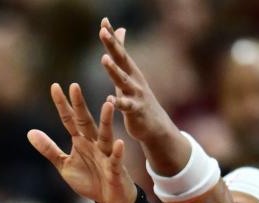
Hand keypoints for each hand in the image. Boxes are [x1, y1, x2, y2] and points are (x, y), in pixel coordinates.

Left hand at [28, 82, 136, 202]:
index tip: (54, 86)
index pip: (69, 119)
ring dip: (106, 121)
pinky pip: (116, 159)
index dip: (62, 105)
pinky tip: (119, 143)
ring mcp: (105, 155)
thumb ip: (49, 149)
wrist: (110, 199)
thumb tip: (30, 132)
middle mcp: (93, 143)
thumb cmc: (89, 180)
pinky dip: (118, 152)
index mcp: (80, 141)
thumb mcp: (64, 165)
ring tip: (108, 105)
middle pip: (86, 121)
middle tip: (75, 86)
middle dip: (80, 105)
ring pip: (106, 135)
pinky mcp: (115, 169)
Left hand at [98, 17, 176, 144]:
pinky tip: (109, 100)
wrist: (155, 125)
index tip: (104, 20)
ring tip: (104, 59)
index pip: (119, 50)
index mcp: (129, 70)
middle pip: (121, 60)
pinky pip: (126, 107)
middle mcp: (133, 79)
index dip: (112, 36)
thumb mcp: (129, 74)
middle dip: (112, 45)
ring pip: (122, 81)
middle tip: (103, 32)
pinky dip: (118, 103)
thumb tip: (120, 30)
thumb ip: (121, 53)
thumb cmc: (138, 98)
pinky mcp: (135, 112)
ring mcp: (135, 94)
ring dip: (114, 69)